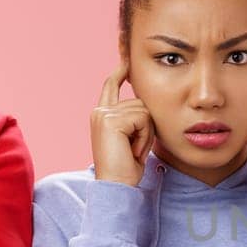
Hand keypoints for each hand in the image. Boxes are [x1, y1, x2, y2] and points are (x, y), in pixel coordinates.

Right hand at [91, 61, 155, 184]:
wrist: (116, 186)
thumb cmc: (126, 168)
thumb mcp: (132, 139)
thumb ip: (134, 120)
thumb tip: (145, 105)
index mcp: (102, 115)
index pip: (111, 86)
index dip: (120, 72)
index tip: (127, 59)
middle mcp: (100, 111)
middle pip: (140, 101)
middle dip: (147, 127)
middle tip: (135, 149)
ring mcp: (103, 114)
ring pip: (144, 110)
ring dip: (146, 134)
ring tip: (133, 151)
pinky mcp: (110, 119)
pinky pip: (143, 118)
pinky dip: (144, 137)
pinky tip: (132, 150)